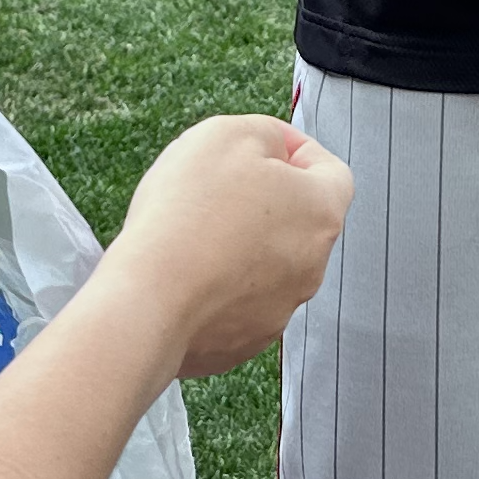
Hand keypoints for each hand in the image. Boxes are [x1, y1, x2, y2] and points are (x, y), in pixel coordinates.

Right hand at [109, 115, 354, 375]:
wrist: (147, 301)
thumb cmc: (188, 213)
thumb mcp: (229, 135)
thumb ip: (266, 134)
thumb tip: (275, 149)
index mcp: (321, 213)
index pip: (331, 172)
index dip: (297, 150)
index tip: (265, 145)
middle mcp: (313, 267)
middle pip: (297, 221)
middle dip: (264, 201)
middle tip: (216, 188)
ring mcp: (279, 311)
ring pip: (267, 265)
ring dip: (240, 246)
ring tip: (191, 232)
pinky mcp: (244, 343)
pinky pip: (236, 304)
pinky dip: (216, 287)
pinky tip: (182, 273)